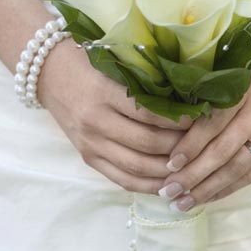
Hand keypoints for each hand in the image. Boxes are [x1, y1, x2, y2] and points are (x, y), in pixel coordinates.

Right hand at [39, 39, 190, 192]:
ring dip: (167, 171)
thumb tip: (186, 102)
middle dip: (179, 147)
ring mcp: (90, 143)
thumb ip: (144, 84)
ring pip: (137, 167)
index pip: (150, 114)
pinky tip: (167, 183)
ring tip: (190, 166)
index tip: (202, 118)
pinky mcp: (88, 158)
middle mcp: (96, 121)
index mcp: (104, 93)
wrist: (48, 74)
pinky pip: (122, 180)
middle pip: (147, 143)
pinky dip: (148, 185)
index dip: (179, 120)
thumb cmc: (88, 64)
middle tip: (201, 144)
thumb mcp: (114, 67)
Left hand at [158, 33, 250, 210]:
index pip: (214, 123)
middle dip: (194, 175)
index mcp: (244, 90)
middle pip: (224, 151)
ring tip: (184, 203)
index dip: (191, 145)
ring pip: (239, 168)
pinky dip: (230, 187)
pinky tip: (210, 197)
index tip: (170, 164)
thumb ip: (211, 93)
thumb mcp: (237, 70)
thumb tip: (173, 119)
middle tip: (169, 191)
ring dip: (209, 188)